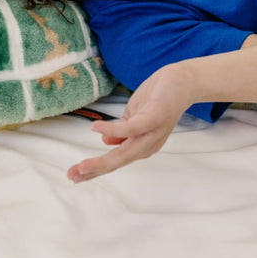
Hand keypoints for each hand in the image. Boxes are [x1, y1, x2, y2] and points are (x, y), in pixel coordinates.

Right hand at [67, 63, 192, 182]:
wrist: (183, 81)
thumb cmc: (157, 98)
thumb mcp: (135, 116)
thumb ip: (121, 130)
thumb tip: (104, 140)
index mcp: (141, 145)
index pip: (115, 160)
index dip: (95, 169)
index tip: (74, 175)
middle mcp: (147, 145)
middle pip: (118, 161)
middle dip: (94, 170)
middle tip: (73, 176)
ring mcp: (152, 133)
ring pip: (124, 152)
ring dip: (102, 160)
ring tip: (82, 165)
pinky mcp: (154, 118)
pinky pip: (131, 128)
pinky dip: (112, 129)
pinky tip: (95, 128)